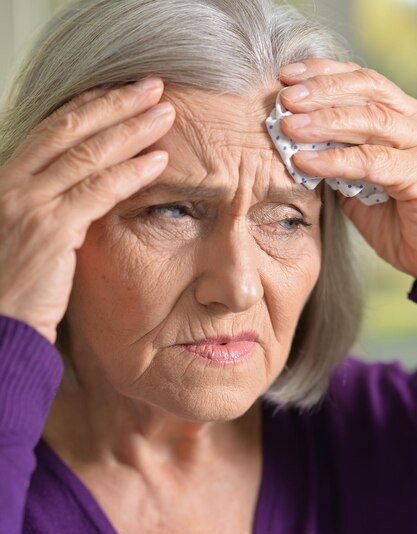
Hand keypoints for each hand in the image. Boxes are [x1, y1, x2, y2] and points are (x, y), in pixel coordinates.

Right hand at [0, 78, 174, 343]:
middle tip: (153, 86)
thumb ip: (51, 206)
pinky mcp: (50, 230)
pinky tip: (160, 161)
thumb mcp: (25, 234)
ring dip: (132, 130)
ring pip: (89, 154)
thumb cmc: (15, 286)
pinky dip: (132, 173)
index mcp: (7, 180)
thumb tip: (84, 190)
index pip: (53, 130)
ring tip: (166, 114)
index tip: (122, 92)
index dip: (90, 106)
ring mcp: (29, 204)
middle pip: (72, 129)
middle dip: (117, 104)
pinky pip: (99, 192)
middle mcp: (13, 183)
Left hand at [279, 59, 416, 277]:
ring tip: (288, 126)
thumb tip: (296, 141)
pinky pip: (370, 161)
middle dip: (320, 89)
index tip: (286, 76)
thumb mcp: (356, 181)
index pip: (362, 81)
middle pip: (367, 89)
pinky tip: (304, 161)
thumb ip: (335, 157)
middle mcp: (413, 124)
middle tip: (284, 97)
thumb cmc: (391, 218)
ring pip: (371, 118)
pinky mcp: (416, 176)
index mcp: (399, 118)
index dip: (324, 73)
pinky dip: (333, 159)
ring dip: (324, 120)